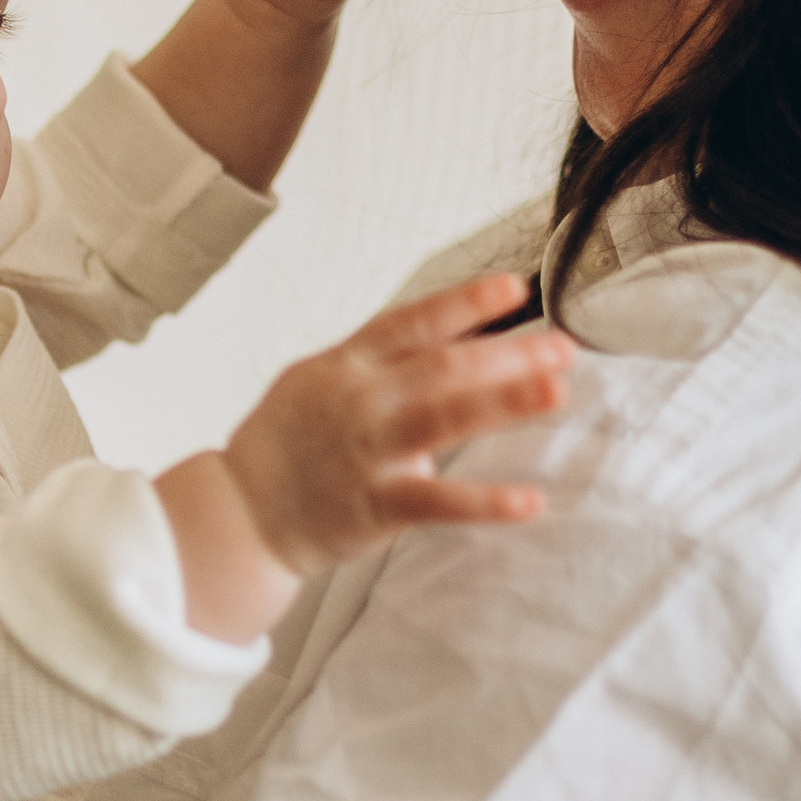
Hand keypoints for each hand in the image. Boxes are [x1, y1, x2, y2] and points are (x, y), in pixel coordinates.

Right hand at [152, 274, 571, 640]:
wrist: (237, 512)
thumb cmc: (286, 444)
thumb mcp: (318, 380)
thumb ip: (380, 359)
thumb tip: (457, 332)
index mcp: (346, 365)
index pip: (411, 323)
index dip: (463, 303)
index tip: (515, 288)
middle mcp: (358, 401)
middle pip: (442, 367)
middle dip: (508, 353)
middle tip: (563, 347)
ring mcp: (366, 453)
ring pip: (443, 420)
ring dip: (505, 402)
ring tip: (557, 391)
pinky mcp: (372, 507)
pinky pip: (436, 503)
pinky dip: (484, 501)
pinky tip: (529, 500)